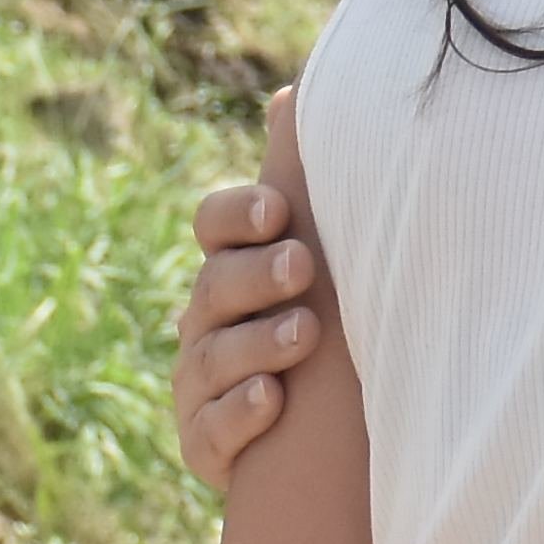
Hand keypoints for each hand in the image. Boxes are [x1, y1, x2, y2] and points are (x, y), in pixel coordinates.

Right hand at [172, 134, 325, 494]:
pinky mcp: (207, 446)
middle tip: (302, 265)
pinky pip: (208, 431)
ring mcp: (201, 386)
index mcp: (237, 267)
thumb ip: (315, 193)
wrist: (336, 441)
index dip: (238, 215)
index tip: (280, 210)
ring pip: (209, 357)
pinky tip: (272, 400)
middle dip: (254, 274)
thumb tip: (294, 97)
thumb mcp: (338, 262)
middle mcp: (209, 322)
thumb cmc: (343, 331)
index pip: (216, 226)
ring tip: (304, 333)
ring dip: (255, 342)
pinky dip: (238, 415)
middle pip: (213, 286)